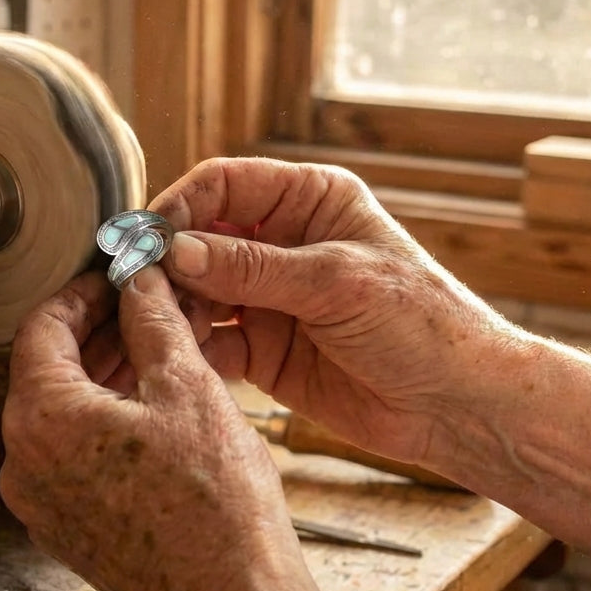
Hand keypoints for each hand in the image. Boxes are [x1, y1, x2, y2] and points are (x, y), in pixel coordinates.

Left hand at [0, 267, 299, 590]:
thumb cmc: (215, 503)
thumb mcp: (187, 387)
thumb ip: (152, 320)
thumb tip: (139, 279)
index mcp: (40, 420)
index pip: (41, 328)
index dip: (80, 293)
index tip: (114, 277)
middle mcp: (23, 464)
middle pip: (47, 371)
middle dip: (97, 332)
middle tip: (143, 306)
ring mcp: (41, 503)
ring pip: (62, 414)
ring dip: (103, 375)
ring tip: (156, 349)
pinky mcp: (67, 529)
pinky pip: (72, 455)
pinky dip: (103, 420)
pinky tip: (150, 404)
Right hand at [151, 157, 514, 464]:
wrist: (457, 405)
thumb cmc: (422, 324)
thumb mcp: (337, 283)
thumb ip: (253, 268)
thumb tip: (175, 250)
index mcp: (308, 202)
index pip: (224, 185)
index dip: (180, 206)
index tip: (147, 239)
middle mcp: (280, 243)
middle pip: (200, 239)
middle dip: (165, 262)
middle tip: (133, 289)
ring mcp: (267, 297)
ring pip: (195, 291)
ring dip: (169, 307)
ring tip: (148, 327)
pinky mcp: (260, 349)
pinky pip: (208, 340)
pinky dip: (186, 348)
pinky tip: (170, 358)